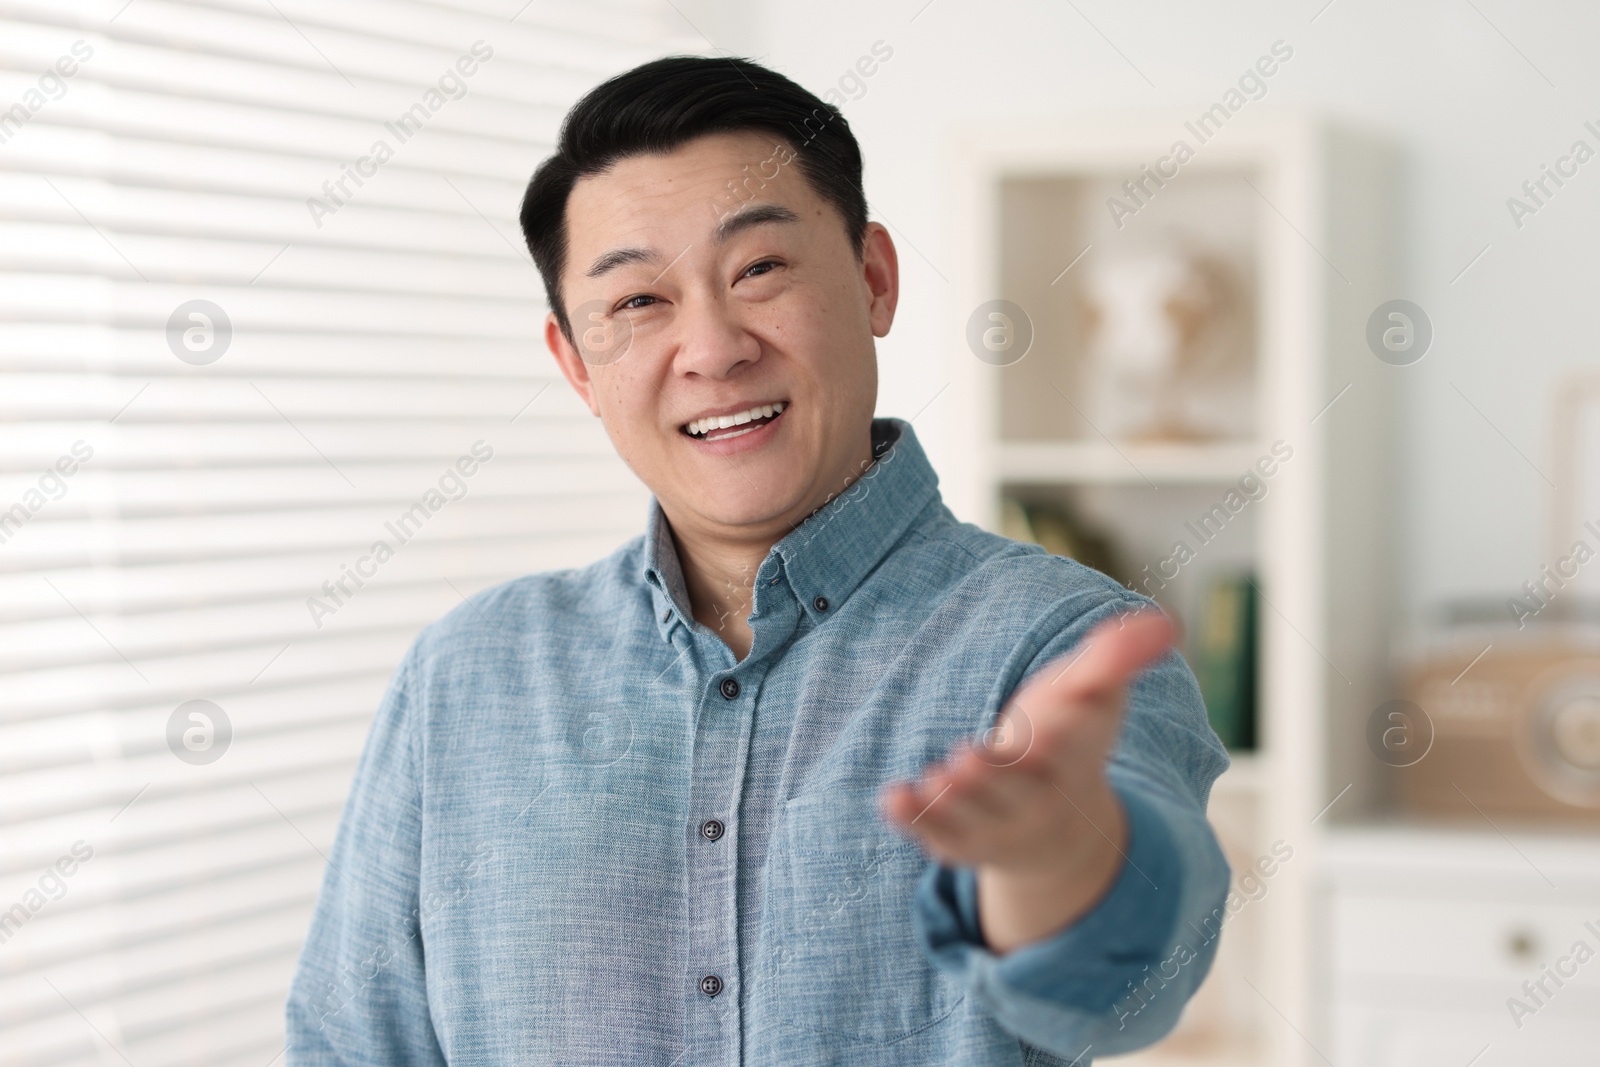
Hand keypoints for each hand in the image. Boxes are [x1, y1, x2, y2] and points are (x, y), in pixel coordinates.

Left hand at [878, 609, 1174, 953]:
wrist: (1057, 819)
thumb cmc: (1072, 738)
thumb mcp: (1095, 694)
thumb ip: (1120, 656)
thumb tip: (1166, 620)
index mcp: (1071, 762)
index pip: (1066, 753)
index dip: (1056, 741)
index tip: (1047, 730)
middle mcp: (1035, 801)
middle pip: (1013, 794)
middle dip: (991, 781)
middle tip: (962, 760)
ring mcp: (995, 826)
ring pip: (973, 823)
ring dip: (951, 806)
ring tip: (932, 780)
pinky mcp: (959, 840)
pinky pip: (936, 837)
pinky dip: (913, 820)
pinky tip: (891, 797)